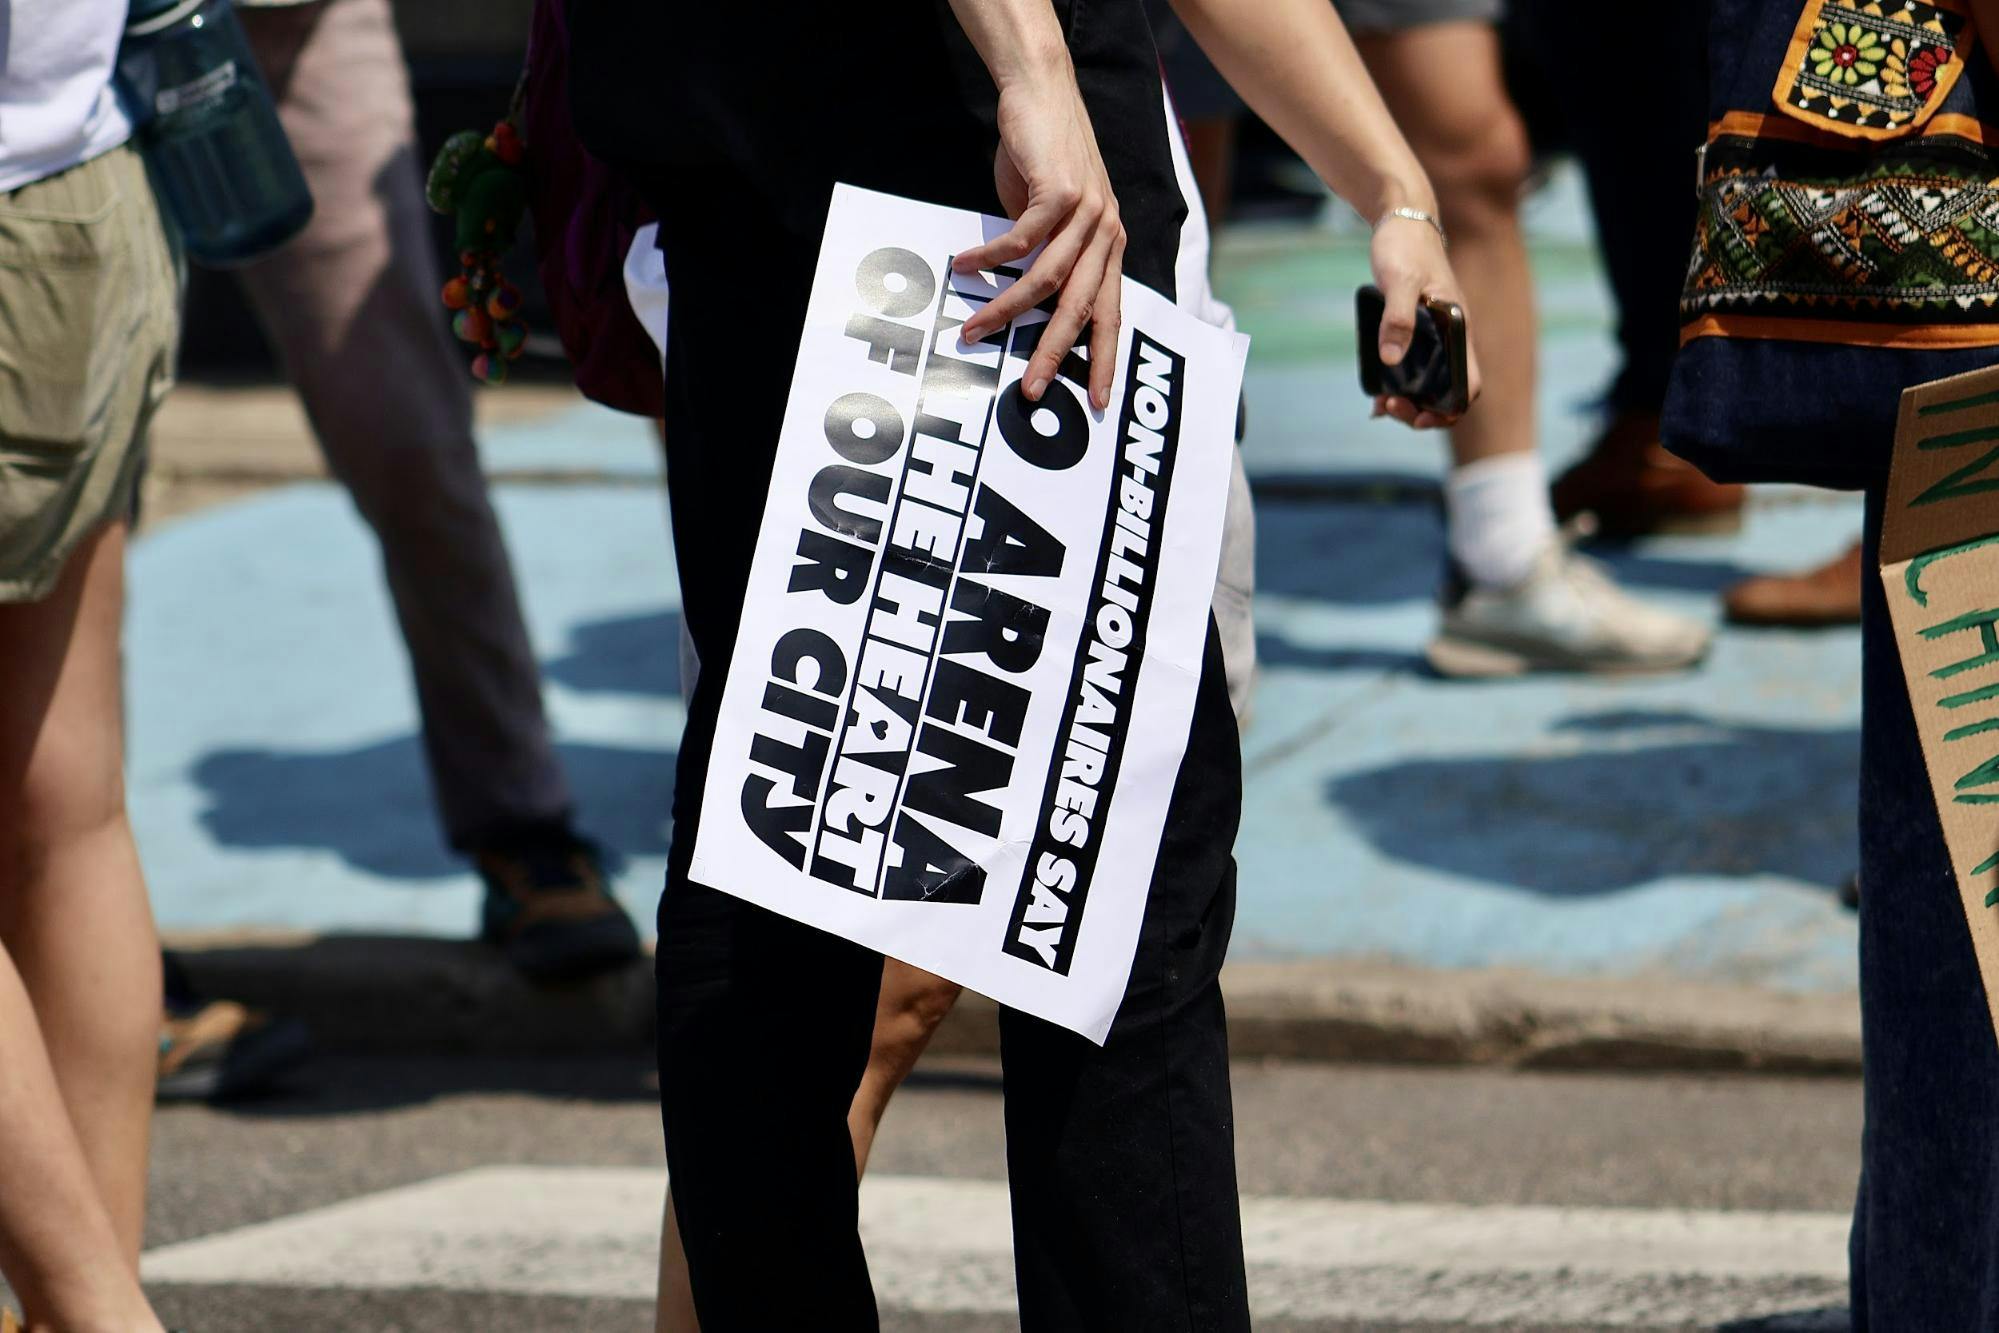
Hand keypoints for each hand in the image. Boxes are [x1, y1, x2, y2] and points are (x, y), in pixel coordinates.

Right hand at [954, 65, 1124, 410]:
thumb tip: (1023, 301)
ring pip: (1046, 281)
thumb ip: (1047, 258)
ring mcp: (1088, 212)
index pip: (1110, 315)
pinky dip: (989, 259)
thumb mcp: (1050, 218)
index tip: (1096, 403)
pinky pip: (1020, 241)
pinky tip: (963, 267)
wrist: (1042, 93)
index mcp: (1109, 247)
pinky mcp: (1062, 191)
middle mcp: (1107, 234)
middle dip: (1054, 354)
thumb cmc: (1041, 158)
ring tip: (972, 331)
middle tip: (1032, 390)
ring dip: (1005, 310)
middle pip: (1081, 310)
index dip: (1103, 360)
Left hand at [1368, 212, 1480, 430]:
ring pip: (1429, 383)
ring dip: (1409, 400)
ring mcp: (1436, 335)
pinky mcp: (1417, 329)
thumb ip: (1398, 318)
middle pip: (1446, 392)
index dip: (1449, 409)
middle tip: (1388, 407)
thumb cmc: (1405, 246)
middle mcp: (1452, 337)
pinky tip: (1376, 390)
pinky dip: (1398, 384)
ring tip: (1380, 403)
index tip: (1420, 415)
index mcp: (1458, 329)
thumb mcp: (1399, 281)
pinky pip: (1414, 366)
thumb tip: (1392, 360)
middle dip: (1421, 410)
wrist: (1402, 218)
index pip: (1468, 384)